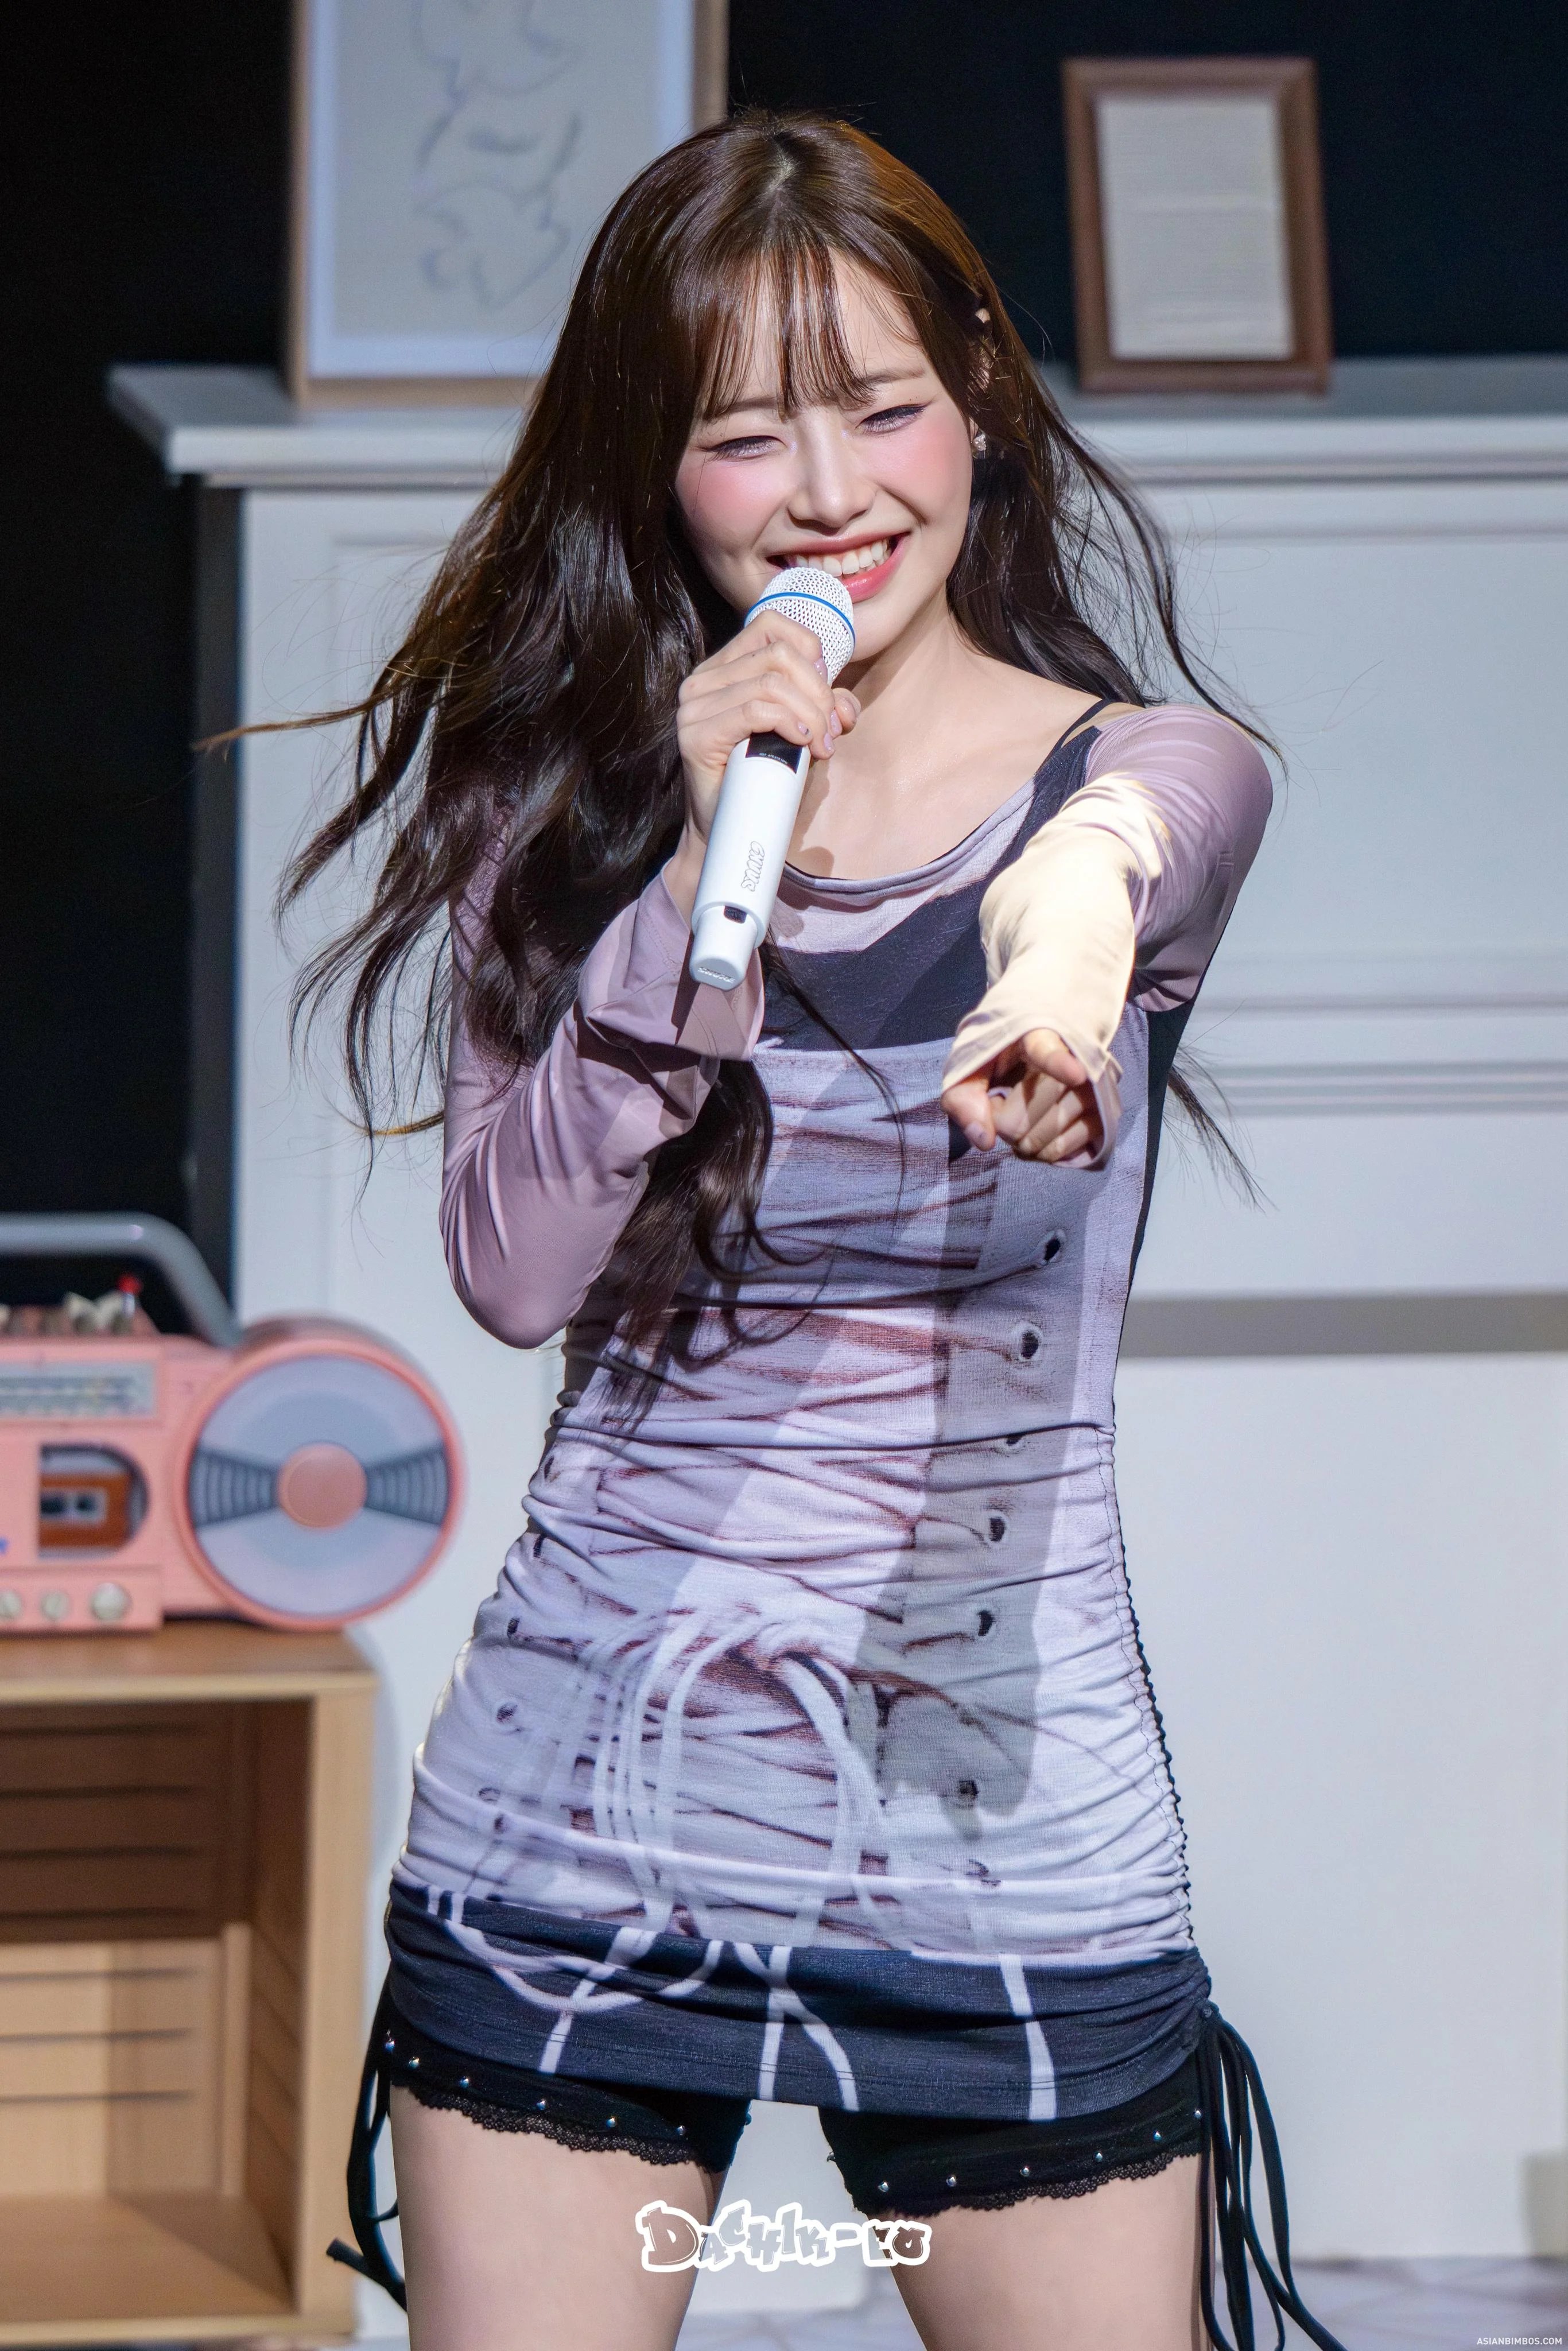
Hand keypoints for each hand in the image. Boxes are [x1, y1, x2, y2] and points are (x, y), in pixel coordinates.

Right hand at [665, 611, 859, 914]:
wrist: (726, 833)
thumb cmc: (761, 783)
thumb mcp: (801, 735)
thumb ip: (824, 711)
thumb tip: (845, 704)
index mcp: (724, 669)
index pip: (771, 625)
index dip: (810, 649)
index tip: (825, 692)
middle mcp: (703, 680)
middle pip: (778, 655)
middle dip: (818, 692)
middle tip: (831, 732)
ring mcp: (695, 706)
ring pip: (771, 683)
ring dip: (811, 714)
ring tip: (822, 746)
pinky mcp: (696, 734)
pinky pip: (755, 710)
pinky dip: (789, 723)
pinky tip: (803, 743)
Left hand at [940, 1029, 1102, 1163]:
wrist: (1040, 1045)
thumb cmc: (1000, 1056)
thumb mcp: (970, 1067)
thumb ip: (964, 1097)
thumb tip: (985, 1140)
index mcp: (1040, 1035)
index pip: (1050, 1051)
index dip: (1060, 1064)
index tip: (1075, 1074)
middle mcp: (1079, 1060)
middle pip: (1034, 1110)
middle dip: (1006, 1123)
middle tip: (1002, 1106)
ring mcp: (1097, 1089)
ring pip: (1050, 1137)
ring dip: (1022, 1141)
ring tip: (1022, 1116)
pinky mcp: (1105, 1114)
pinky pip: (1066, 1150)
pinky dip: (1043, 1152)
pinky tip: (1039, 1132)